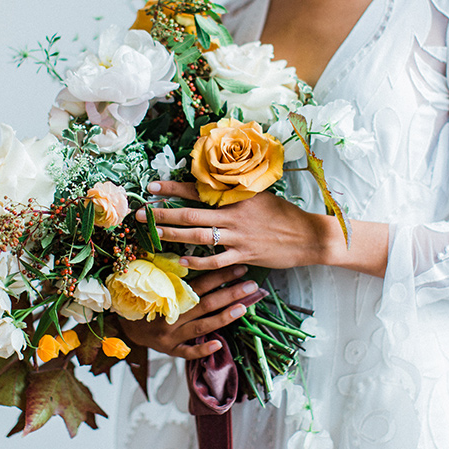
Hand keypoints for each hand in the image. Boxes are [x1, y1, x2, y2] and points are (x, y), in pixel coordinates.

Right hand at [118, 264, 256, 359]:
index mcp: (169, 294)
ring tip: (244, 308)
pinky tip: (219, 344)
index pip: (200, 283)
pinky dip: (202, 349)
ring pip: (201, 326)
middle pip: (205, 303)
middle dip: (230, 293)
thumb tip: (200, 256)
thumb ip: (176, 274)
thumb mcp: (155, 282)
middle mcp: (171, 314)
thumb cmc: (145, 299)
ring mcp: (171, 334)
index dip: (220, 275)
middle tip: (252, 286)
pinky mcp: (170, 350)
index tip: (240, 267)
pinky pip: (187, 351)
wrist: (123, 324)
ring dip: (223, 317)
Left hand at [137, 181, 335, 271]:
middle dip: (163, 214)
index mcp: (237, 196)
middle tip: (140, 215)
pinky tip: (182, 261)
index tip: (151, 186)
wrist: (307, 236)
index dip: (173, 188)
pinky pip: (216, 260)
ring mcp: (239, 236)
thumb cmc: (282, 214)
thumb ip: (234, 193)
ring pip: (198, 237)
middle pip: (191, 215)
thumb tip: (208, 189)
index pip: (198, 190)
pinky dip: (197, 261)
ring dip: (173, 236)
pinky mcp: (245, 255)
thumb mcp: (258, 195)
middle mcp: (234, 215)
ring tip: (153, 236)